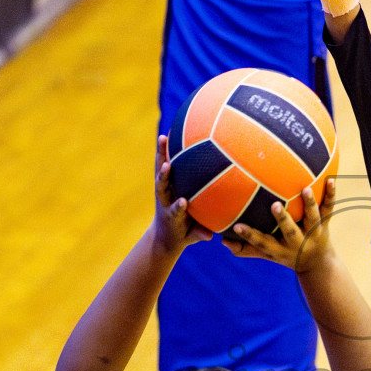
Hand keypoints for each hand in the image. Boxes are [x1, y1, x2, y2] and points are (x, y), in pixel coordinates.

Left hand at [150, 135, 210, 254]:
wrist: (164, 233)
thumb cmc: (183, 234)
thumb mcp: (191, 237)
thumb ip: (199, 234)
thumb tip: (210, 236)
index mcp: (173, 215)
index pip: (175, 210)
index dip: (178, 206)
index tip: (183, 202)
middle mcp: (165, 200)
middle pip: (162, 186)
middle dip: (163, 176)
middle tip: (166, 165)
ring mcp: (162, 190)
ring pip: (160, 171)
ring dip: (161, 155)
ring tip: (163, 137)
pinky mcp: (162, 182)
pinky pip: (164, 163)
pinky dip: (165, 150)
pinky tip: (169, 133)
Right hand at [228, 180, 337, 271]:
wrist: (317, 264)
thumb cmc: (284, 254)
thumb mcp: (265, 254)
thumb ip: (244, 248)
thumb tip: (221, 240)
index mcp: (281, 250)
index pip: (263, 243)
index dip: (250, 236)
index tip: (236, 226)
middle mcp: (298, 243)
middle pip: (290, 232)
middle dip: (283, 220)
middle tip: (274, 205)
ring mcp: (313, 233)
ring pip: (313, 219)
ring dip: (309, 205)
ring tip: (306, 189)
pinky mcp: (325, 224)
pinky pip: (329, 208)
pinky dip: (331, 194)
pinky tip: (331, 179)